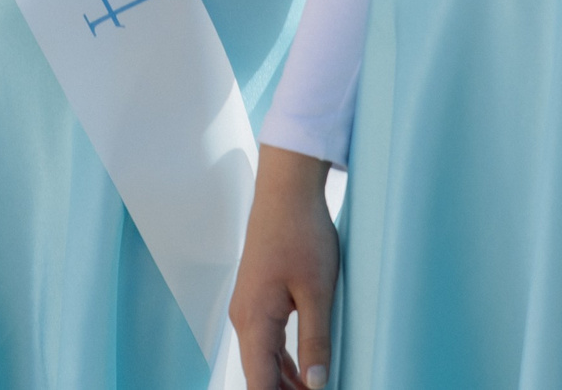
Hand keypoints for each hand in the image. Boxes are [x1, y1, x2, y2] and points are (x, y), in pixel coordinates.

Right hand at [229, 146, 340, 389]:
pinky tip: (303, 374)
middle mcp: (244, 318)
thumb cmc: (301, 234)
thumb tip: (316, 385)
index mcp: (255, 320)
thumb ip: (315, 342)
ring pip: (262, 361)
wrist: (286, 192)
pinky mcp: (258, 299)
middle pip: (258, 376)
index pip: (259, 383)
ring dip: (285, 383)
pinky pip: (266, 342)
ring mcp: (249, 308)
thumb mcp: (317, 292)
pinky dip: (283, 363)